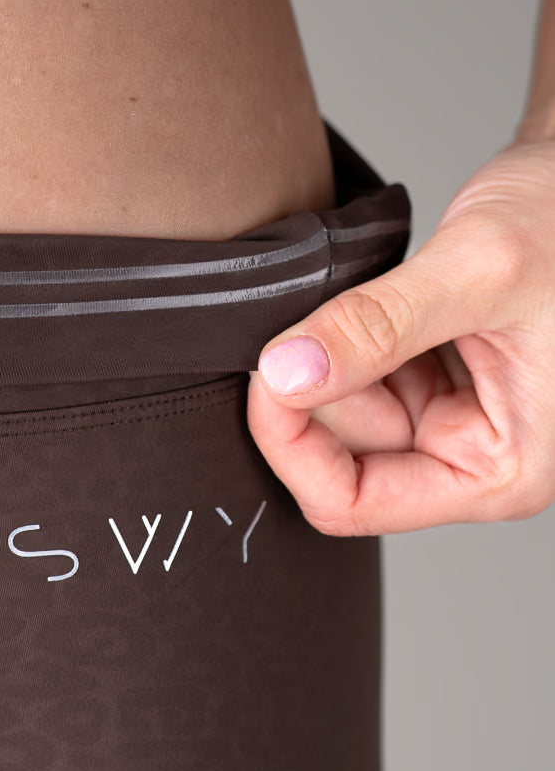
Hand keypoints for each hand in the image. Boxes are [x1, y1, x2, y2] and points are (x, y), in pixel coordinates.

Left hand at [246, 134, 554, 534]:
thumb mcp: (478, 270)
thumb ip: (377, 327)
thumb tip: (286, 376)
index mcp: (501, 471)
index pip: (353, 501)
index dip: (293, 446)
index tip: (269, 373)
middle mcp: (472, 459)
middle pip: (338, 455)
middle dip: (318, 384)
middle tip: (329, 304)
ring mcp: (448, 422)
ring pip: (338, 412)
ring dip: (330, 353)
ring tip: (375, 290)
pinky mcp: (428, 384)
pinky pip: (352, 377)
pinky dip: (341, 338)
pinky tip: (375, 297)